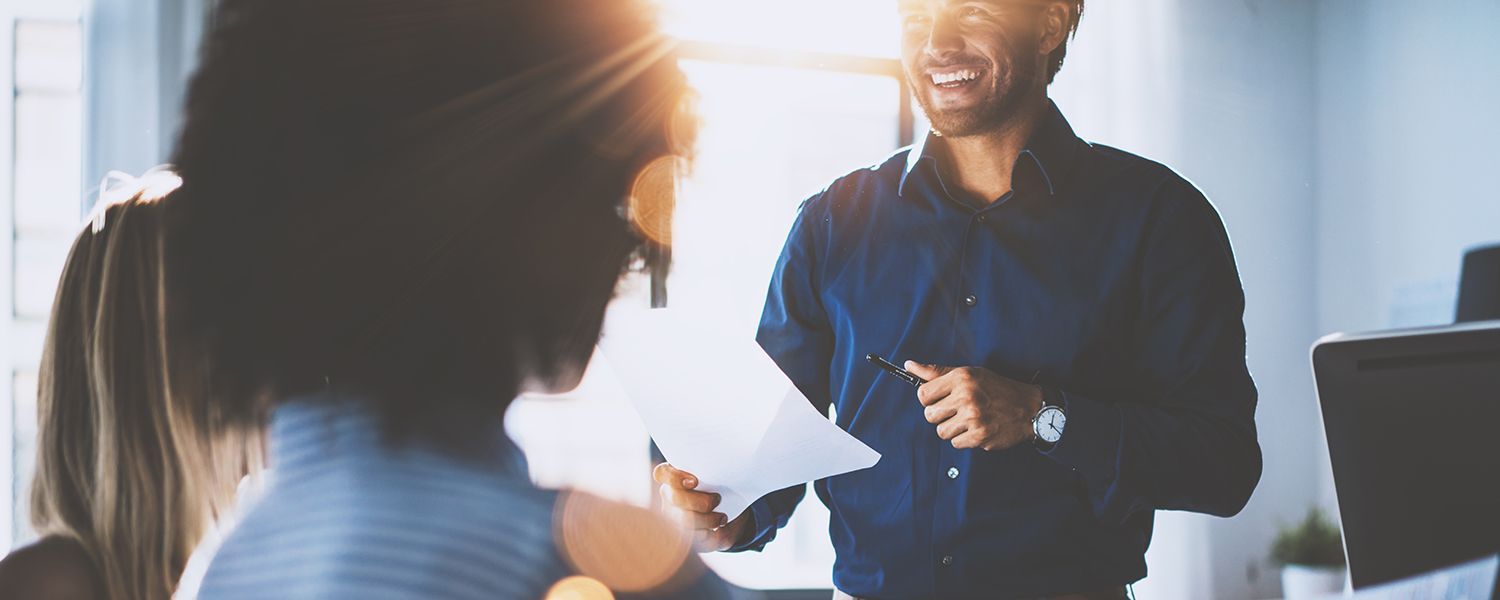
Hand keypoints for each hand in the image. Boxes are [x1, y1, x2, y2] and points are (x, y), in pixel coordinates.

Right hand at [652, 463, 753, 550]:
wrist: (733, 509)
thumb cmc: (723, 484)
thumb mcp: (722, 473)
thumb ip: (718, 471)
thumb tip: (725, 477)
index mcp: (674, 476)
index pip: (662, 473)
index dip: (674, 478)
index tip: (695, 482)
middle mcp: (668, 496)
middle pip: (675, 499)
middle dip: (700, 501)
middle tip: (717, 499)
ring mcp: (672, 518)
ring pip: (683, 522)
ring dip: (707, 520)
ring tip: (722, 518)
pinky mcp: (684, 538)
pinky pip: (694, 540)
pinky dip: (710, 537)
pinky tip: (719, 531)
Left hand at [906, 361, 1042, 450]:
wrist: (1029, 408)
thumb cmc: (996, 388)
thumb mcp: (969, 374)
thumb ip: (937, 372)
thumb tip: (909, 365)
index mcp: (961, 378)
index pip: (922, 394)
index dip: (929, 399)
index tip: (940, 399)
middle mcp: (966, 397)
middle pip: (929, 415)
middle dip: (939, 415)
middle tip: (956, 410)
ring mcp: (973, 418)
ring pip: (941, 431)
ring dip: (952, 428)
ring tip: (968, 420)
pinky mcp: (980, 436)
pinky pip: (956, 443)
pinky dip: (964, 439)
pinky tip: (977, 428)